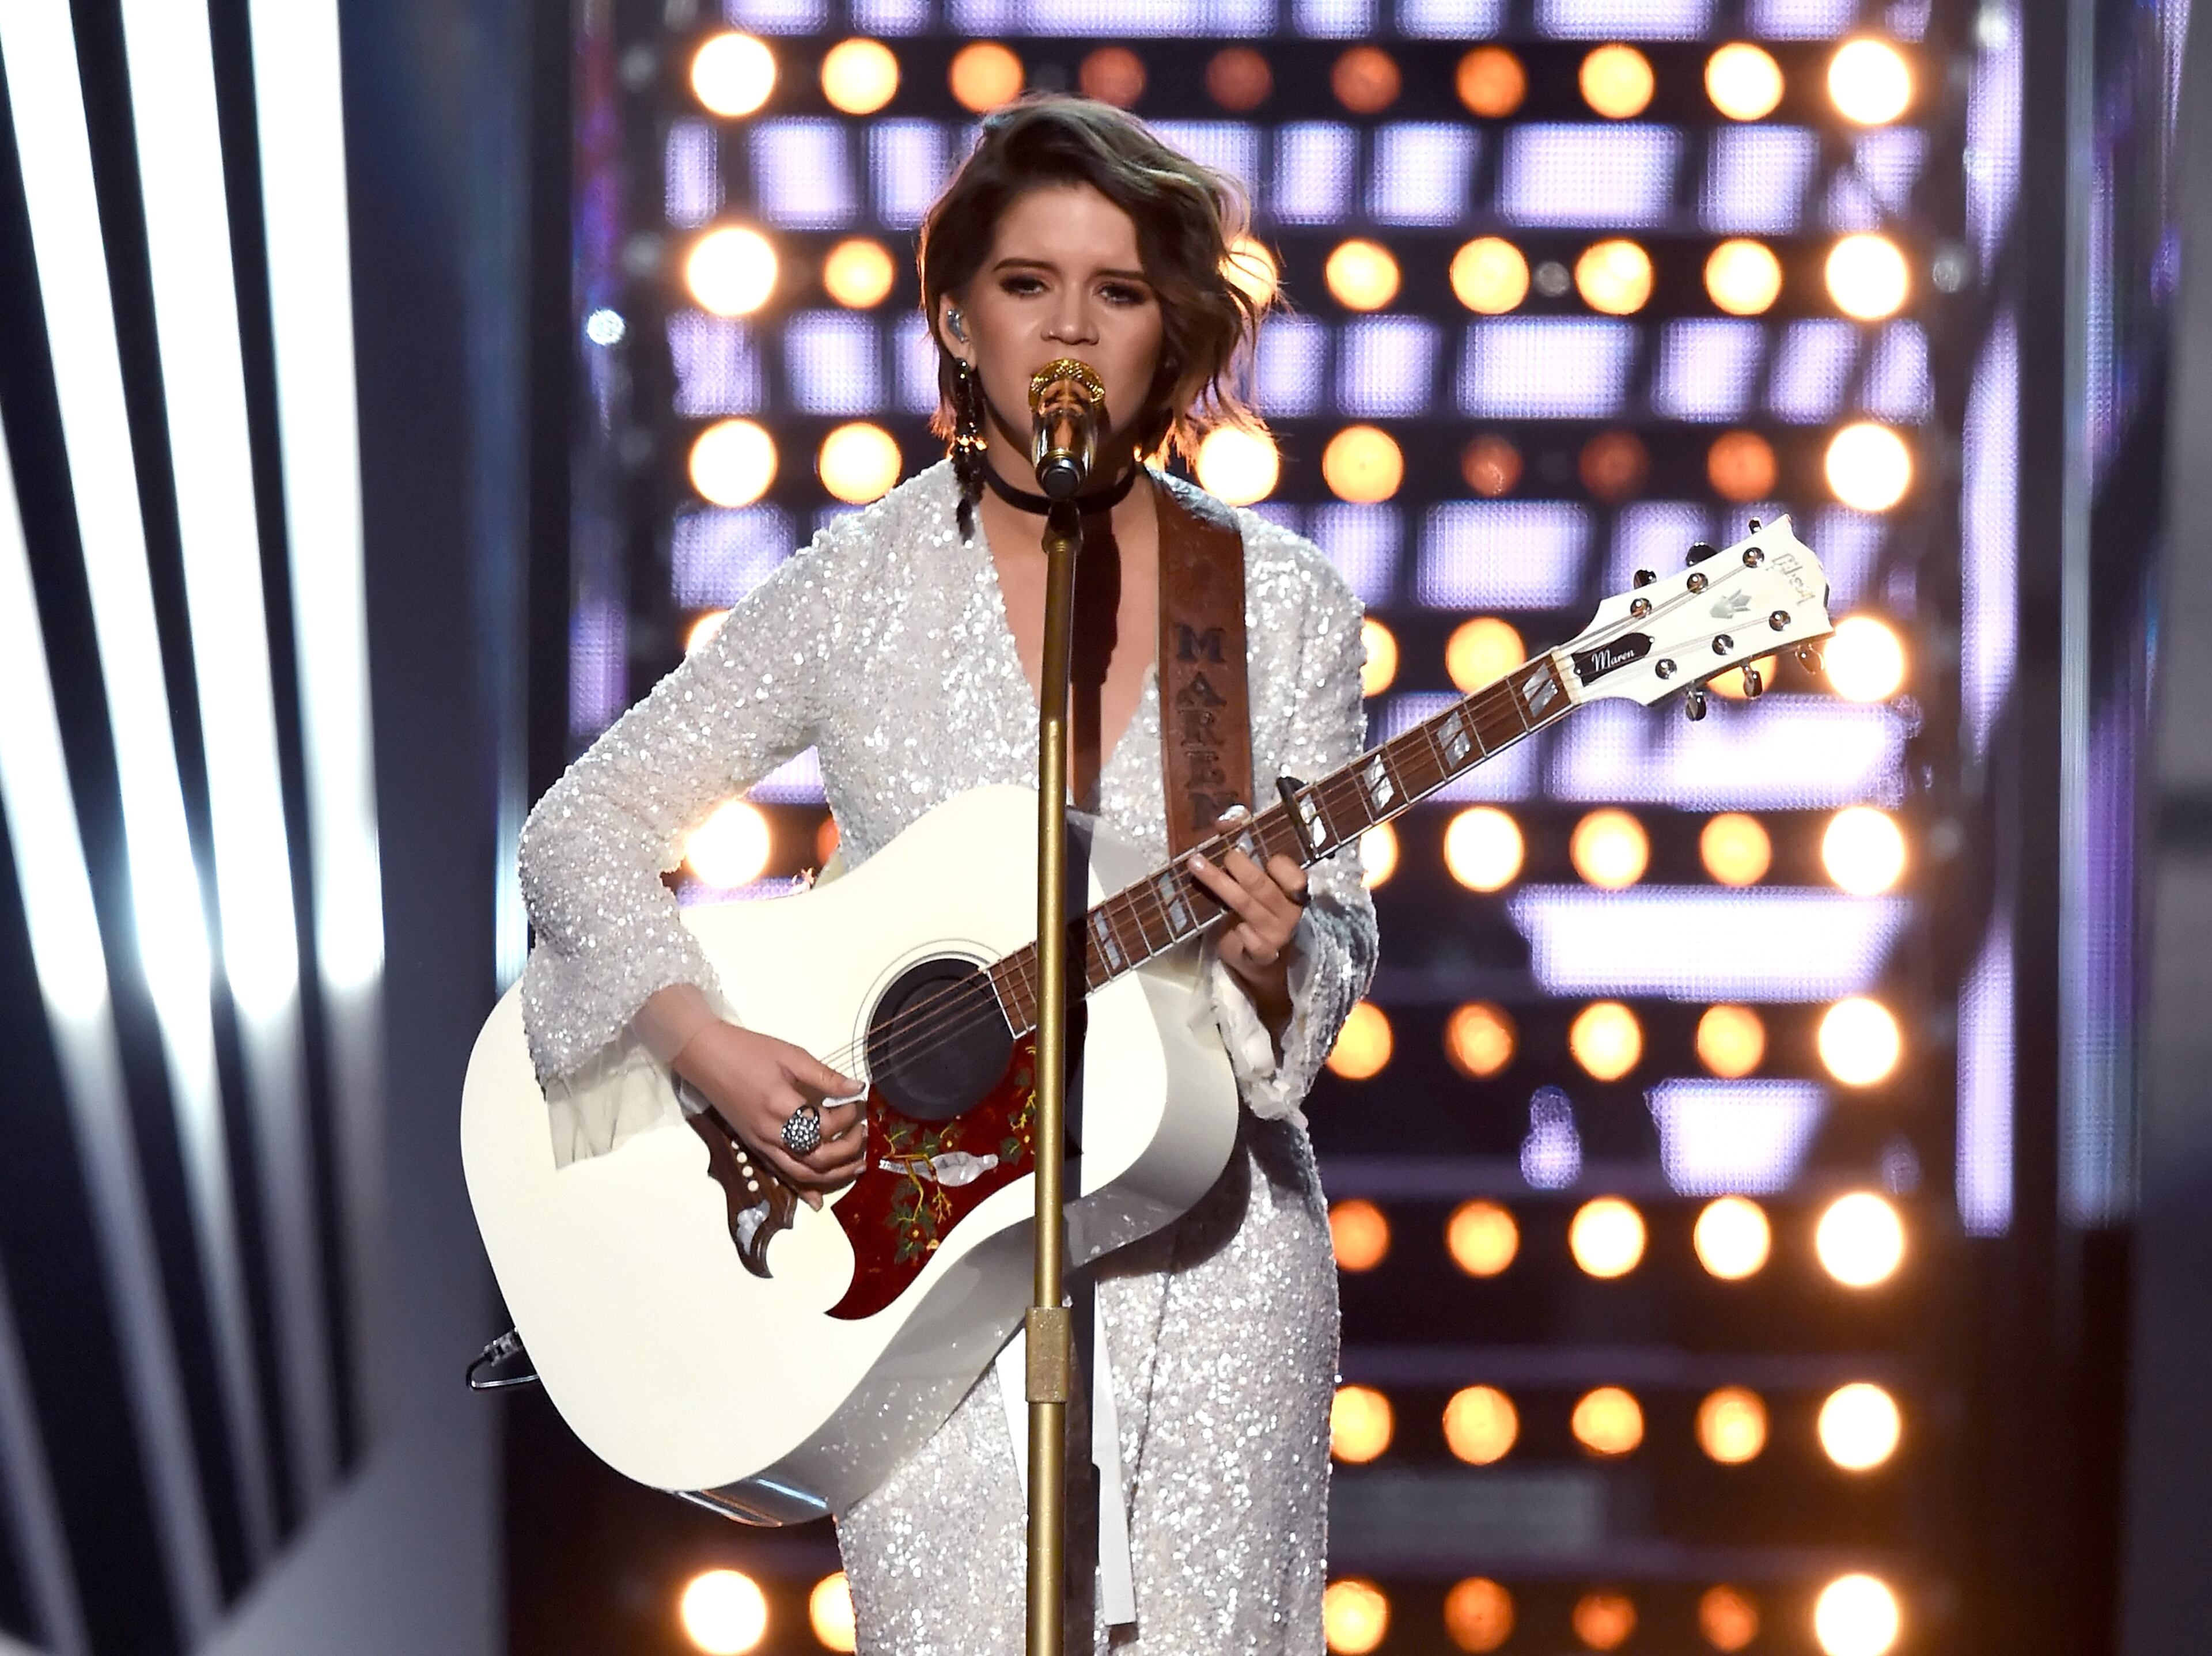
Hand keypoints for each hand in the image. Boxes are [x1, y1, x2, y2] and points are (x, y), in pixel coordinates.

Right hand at [671, 1022, 865, 1207]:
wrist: (706, 1056)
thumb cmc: (748, 1051)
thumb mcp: (792, 1056)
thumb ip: (825, 1077)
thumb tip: (858, 1088)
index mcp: (781, 1106)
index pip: (825, 1125)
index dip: (848, 1117)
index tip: (858, 1102)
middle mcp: (771, 1132)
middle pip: (818, 1157)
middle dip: (848, 1149)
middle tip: (862, 1131)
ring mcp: (761, 1144)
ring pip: (802, 1173)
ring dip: (833, 1174)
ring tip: (856, 1164)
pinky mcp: (754, 1148)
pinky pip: (781, 1175)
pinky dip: (802, 1190)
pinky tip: (818, 1199)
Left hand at [1183, 825, 1308, 1028]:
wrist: (1262, 960)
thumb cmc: (1257, 910)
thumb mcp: (1255, 878)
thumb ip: (1245, 843)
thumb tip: (1228, 817)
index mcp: (1293, 890)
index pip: (1294, 874)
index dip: (1275, 861)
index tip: (1246, 841)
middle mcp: (1289, 911)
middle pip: (1261, 885)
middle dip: (1238, 865)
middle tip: (1220, 852)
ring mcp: (1276, 934)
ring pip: (1246, 905)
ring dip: (1219, 883)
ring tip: (1196, 864)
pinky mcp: (1262, 953)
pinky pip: (1246, 937)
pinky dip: (1232, 925)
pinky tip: (1219, 916)